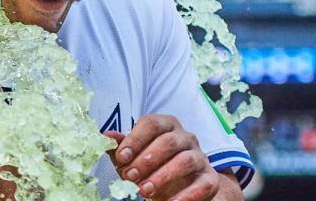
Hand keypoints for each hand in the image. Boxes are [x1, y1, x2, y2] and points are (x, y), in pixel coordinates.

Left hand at [105, 115, 220, 200]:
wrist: (183, 186)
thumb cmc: (154, 165)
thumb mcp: (135, 155)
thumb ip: (122, 146)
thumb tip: (105, 136)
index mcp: (167, 125)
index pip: (152, 123)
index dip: (135, 138)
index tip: (121, 157)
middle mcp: (186, 137)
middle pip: (168, 142)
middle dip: (146, 160)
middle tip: (129, 176)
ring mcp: (200, 157)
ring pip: (185, 161)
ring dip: (163, 176)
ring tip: (144, 190)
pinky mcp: (210, 178)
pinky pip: (203, 184)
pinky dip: (186, 195)